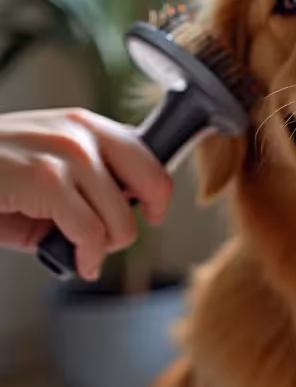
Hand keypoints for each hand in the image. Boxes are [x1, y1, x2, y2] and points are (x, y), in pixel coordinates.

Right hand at [0, 108, 172, 279]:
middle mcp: (81, 132)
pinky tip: (78, 262)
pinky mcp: (45, 180)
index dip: (158, 190)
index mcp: (85, 124)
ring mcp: (66, 153)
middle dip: (137, 218)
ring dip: (106, 246)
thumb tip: (124, 213)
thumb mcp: (47, 170)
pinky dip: (89, 256)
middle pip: (150, 181)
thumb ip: (87, 185)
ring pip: (120, 217)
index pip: (148, 153)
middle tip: (116, 238)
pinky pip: (92, 232)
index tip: (155, 212)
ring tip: (86, 252)